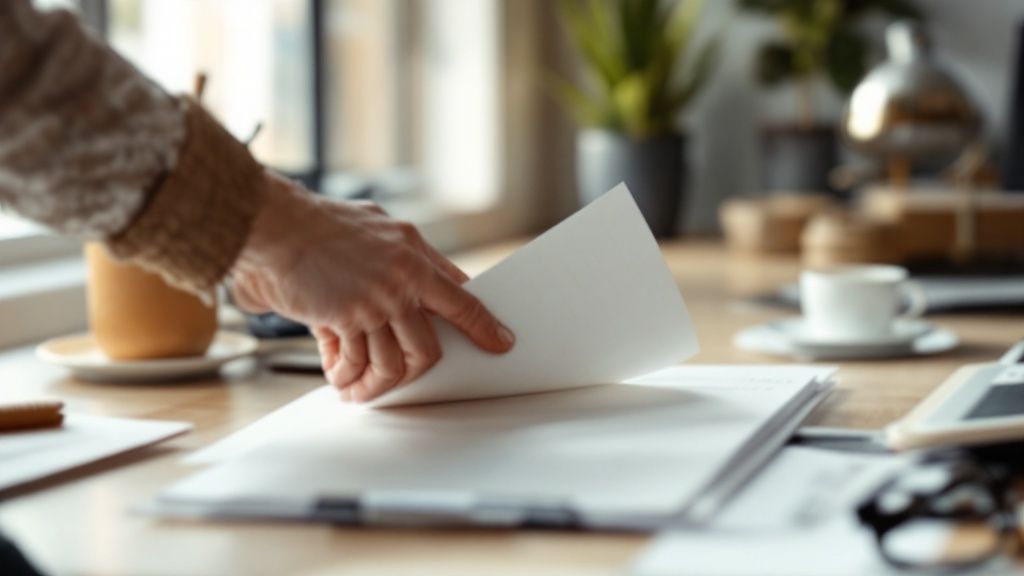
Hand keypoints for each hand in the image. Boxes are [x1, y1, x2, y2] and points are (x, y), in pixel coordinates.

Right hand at [231, 173, 513, 401]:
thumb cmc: (317, 225)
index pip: (462, 297)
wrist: (275, 224)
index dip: (482, 326)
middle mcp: (403, 277)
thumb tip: (427, 280)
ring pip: (395, 362)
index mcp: (413, 251)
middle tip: (407, 383)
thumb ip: (404, 255)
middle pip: (430, 344)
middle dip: (419, 373)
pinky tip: (338, 379)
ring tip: (358, 391)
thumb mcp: (377, 226)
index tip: (500, 343)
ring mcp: (377, 299)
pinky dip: (346, 376)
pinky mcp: (347, 317)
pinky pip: (356, 361)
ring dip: (376, 385)